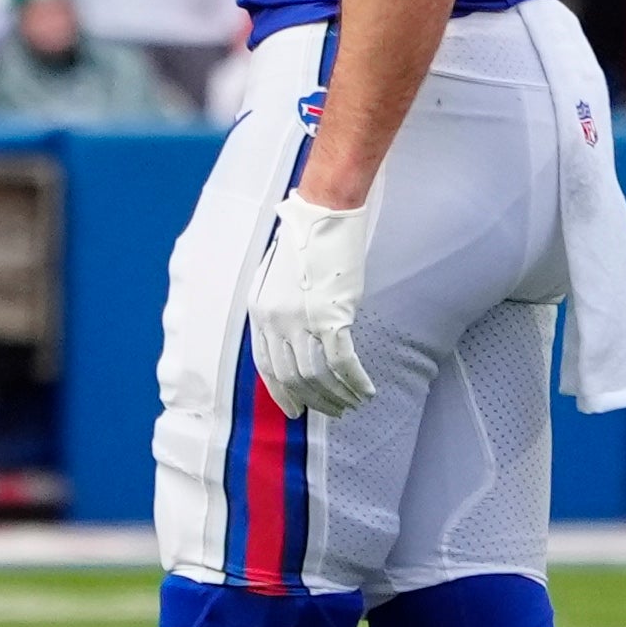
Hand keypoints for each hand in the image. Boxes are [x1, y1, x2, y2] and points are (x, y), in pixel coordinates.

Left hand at [248, 192, 377, 416]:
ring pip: (317, 375)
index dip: (281, 393)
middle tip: (331, 412)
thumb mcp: (277, 278)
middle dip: (313, 400)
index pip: (266, 366)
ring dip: (336, 396)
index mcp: (259, 312)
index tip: (295, 410)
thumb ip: (279, 310)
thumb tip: (293, 341)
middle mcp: (275, 320)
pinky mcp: (331, 316)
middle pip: (291, 377)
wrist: (324, 213)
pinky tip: (366, 391)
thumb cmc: (306, 241)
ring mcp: (302, 320)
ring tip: (352, 404)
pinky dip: (355, 382)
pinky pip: (343, 362)